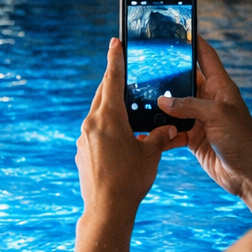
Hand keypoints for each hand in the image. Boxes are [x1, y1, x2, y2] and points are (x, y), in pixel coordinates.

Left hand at [75, 39, 185, 217]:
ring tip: (125, 106)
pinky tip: (118, 136)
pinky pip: (94, 131)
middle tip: (123, 69)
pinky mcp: (81, 151)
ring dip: (110, 106)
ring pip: (97, 113)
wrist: (106, 208)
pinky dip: (105, 126)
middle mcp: (92, 123)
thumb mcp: (150, 154)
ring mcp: (83, 138)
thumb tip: (170, 130)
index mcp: (109, 117)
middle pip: (103, 94)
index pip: (113, 79)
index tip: (115, 42)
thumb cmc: (130, 180)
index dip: (116, 59)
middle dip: (113, 81)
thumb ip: (159, 137)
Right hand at [157, 37, 251, 200]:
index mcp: (220, 87)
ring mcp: (201, 119)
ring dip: (160, 108)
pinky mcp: (194, 138)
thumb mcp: (216, 115)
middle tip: (144, 67)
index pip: (206, 56)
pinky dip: (162, 132)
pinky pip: (173, 130)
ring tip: (139, 100)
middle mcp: (209, 100)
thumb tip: (161, 102)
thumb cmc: (242, 140)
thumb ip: (188, 105)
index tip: (179, 29)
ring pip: (174, 107)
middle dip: (166, 76)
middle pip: (184, 81)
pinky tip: (148, 131)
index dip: (194, 41)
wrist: (248, 174)